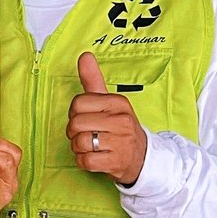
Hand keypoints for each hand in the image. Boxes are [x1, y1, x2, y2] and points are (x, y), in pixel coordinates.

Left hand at [67, 52, 147, 186]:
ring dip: (79, 148)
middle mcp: (121, 121)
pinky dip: (84, 162)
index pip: (78, 103)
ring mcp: (121, 142)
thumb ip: (93, 80)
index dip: (75, 113)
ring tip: (93, 147)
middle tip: (88, 134)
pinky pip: (84, 160)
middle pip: (75, 124)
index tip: (87, 118)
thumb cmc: (118, 127)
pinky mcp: (116, 162)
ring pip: (78, 142)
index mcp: (117, 103)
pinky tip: (96, 158)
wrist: (142, 157)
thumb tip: (85, 55)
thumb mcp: (109, 102)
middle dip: (74, 132)